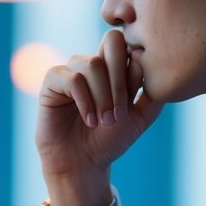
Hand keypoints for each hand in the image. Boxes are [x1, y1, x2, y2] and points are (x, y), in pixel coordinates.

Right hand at [36, 28, 161, 205]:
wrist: (83, 163)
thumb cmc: (110, 140)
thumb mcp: (140, 117)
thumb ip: (152, 92)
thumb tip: (144, 61)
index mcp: (115, 66)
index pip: (128, 45)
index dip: (135, 69)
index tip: (135, 98)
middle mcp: (93, 63)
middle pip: (112, 42)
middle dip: (120, 79)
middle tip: (120, 113)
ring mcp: (71, 70)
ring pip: (92, 63)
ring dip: (103, 95)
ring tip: (104, 121)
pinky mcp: (52, 81)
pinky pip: (71, 78)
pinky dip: (84, 100)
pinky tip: (89, 120)